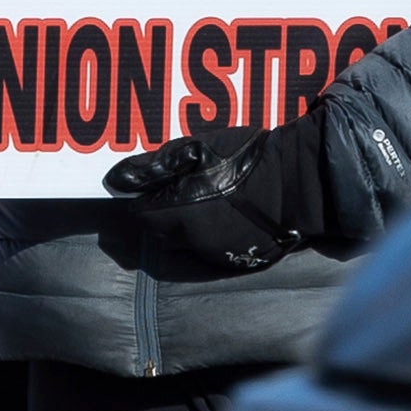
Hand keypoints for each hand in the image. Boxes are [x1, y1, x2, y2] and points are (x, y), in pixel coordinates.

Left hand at [106, 115, 332, 273]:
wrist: (294, 184)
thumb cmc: (243, 161)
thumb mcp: (194, 151)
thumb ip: (153, 168)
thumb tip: (116, 180)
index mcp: (175, 214)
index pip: (140, 214)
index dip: (147, 196)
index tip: (160, 182)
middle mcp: (190, 241)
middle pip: (162, 230)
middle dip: (166, 210)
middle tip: (187, 185)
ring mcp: (214, 253)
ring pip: (188, 240)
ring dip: (191, 222)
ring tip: (212, 196)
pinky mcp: (237, 259)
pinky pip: (212, 247)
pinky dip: (214, 231)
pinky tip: (230, 212)